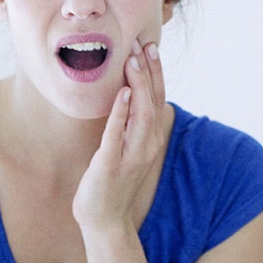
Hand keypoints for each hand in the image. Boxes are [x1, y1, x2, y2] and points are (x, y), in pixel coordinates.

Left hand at [72, 40, 166, 232]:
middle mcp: (147, 145)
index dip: (155, 73)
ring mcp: (132, 156)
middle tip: (143, 44)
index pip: (157, 99)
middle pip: (152, 102)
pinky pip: (118, 134)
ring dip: (138, 85)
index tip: (150, 47)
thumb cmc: (113, 180)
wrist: (105, 218)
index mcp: (150, 139)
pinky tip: (121, 93)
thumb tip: (128, 95)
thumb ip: (131, 124)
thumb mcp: (127, 148)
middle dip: (149, 72)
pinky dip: (120, 112)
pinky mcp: (112, 164)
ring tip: (132, 60)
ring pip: (141, 114)